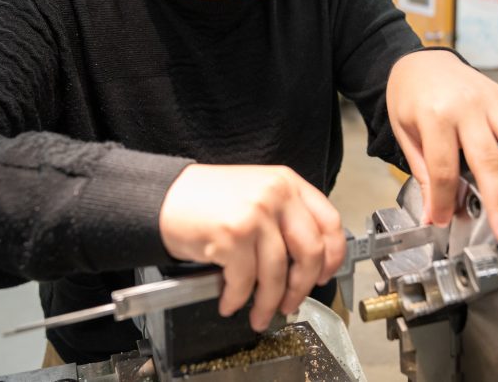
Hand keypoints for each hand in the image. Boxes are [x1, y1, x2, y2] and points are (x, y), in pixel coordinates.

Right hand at [158, 164, 345, 330]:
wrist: (164, 197)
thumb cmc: (207, 199)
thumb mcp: (257, 193)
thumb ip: (285, 217)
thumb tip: (306, 262)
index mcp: (288, 183)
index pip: (329, 222)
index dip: (333, 256)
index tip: (324, 274)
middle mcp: (276, 195)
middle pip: (310, 252)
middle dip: (302, 287)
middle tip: (292, 303)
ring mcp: (255, 214)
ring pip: (277, 273)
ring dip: (268, 303)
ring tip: (258, 314)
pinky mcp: (232, 236)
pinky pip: (245, 281)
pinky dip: (238, 299)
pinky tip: (230, 302)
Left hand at [386, 50, 497, 243]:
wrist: (421, 62)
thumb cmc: (411, 96)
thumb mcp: (405, 133)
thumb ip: (424, 172)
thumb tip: (433, 212)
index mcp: (435, 115)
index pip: (443, 168)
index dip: (444, 200)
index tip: (444, 220)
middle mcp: (467, 106)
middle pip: (487, 160)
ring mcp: (490, 99)